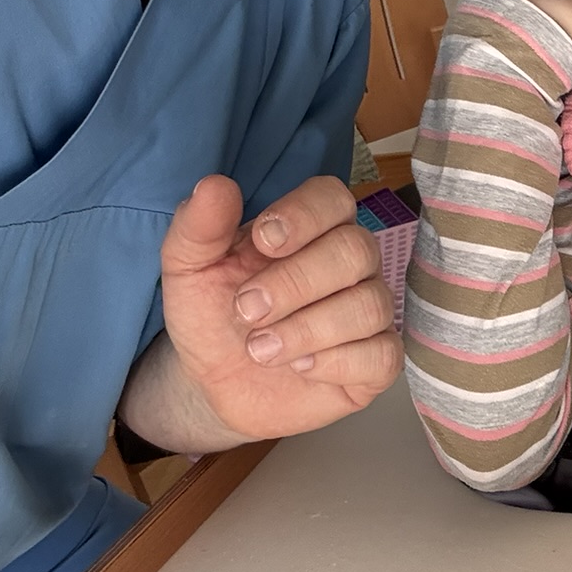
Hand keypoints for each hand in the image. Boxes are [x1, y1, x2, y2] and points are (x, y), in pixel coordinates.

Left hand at [121, 175, 402, 450]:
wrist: (217, 386)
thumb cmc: (214, 318)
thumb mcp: (190, 271)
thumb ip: (199, 227)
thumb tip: (215, 185)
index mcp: (310, 229)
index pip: (333, 198)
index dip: (305, 214)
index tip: (263, 240)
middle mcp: (350, 263)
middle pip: (355, 250)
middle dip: (295, 282)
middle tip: (247, 310)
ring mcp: (370, 311)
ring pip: (369, 305)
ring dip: (307, 330)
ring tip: (260, 349)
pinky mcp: (379, 360)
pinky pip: (382, 354)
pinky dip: (335, 363)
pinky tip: (300, 368)